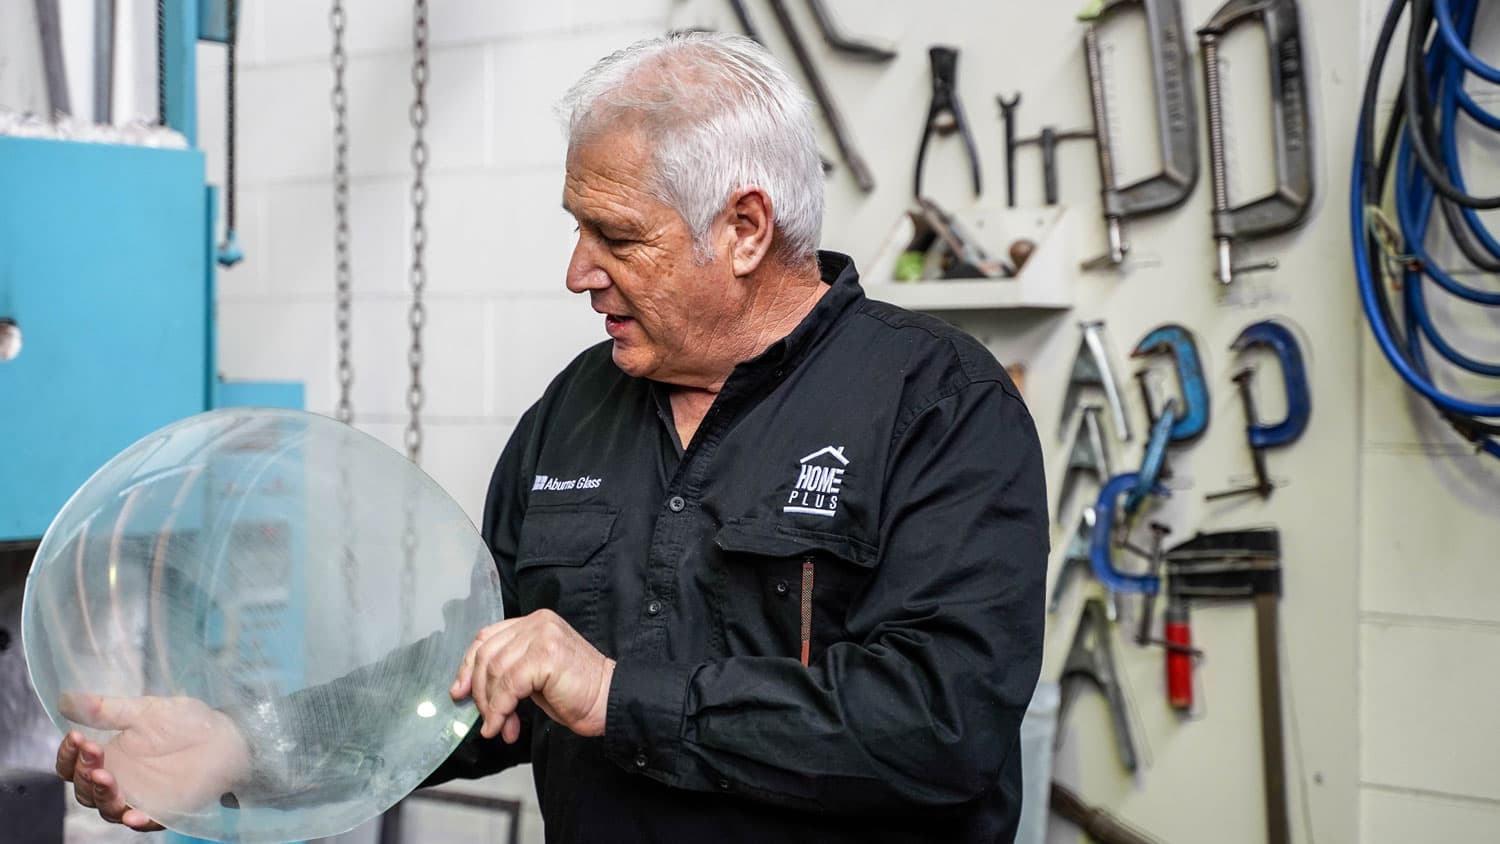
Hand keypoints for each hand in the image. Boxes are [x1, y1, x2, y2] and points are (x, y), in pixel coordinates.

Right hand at [54, 692, 252, 829]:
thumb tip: (66, 700)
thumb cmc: (184, 722)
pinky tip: (131, 814)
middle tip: (94, 750)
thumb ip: (108, 710)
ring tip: (105, 775)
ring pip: (106, 807)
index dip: (68, 754)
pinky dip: (135, 820)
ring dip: (101, 794)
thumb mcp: (144, 711)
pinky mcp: (162, 810)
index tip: (77, 736)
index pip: (72, 765)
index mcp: (109, 757)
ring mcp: (138, 797)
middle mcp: (118, 781)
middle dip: (83, 770)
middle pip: (84, 788)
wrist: (224, 734)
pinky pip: (144, 822)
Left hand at [450, 609, 615, 742]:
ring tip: (501, 728)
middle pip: (486, 654)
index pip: (487, 637)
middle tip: (487, 720)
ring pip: (494, 671)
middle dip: (479, 693)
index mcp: (535, 622)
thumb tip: (469, 689)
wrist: (611, 701)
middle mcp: (538, 622)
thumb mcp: (534, 676)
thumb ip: (508, 672)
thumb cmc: (577, 693)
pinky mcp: (545, 655)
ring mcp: (542, 635)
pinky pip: (508, 685)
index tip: (459, 692)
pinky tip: (505, 726)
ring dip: (492, 707)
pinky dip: (501, 710)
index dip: (468, 666)